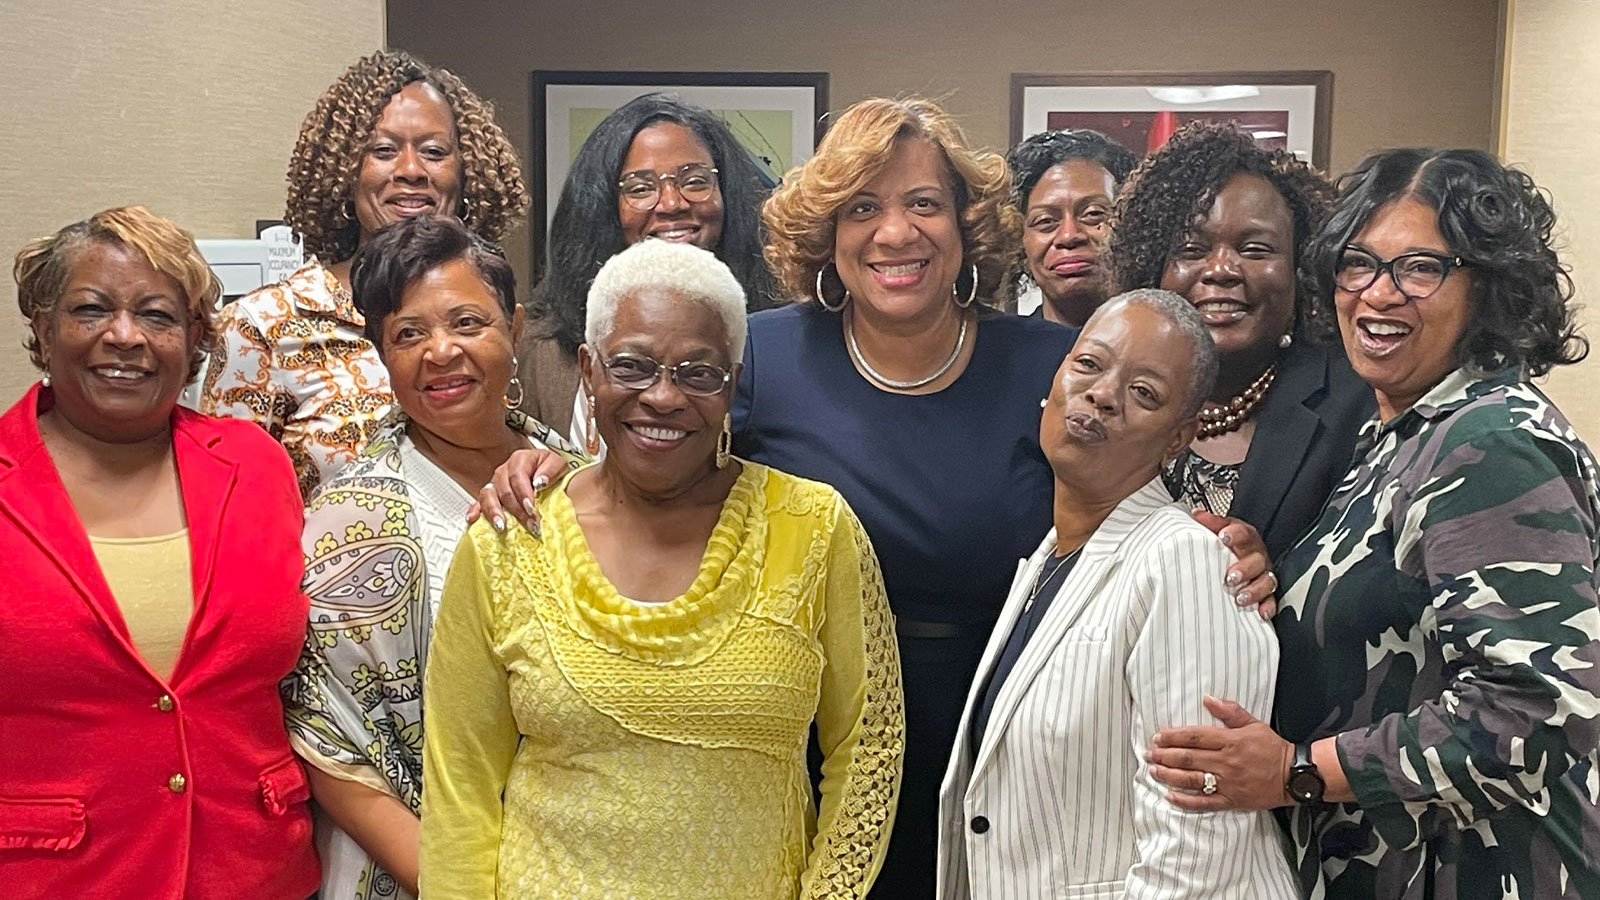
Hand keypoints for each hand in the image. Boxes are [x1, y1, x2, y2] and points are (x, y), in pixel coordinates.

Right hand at [465, 448, 567, 534]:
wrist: (548, 476)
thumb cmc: (552, 471)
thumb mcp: (559, 464)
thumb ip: (551, 471)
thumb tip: (540, 482)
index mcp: (520, 459)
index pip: (517, 476)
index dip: (523, 493)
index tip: (532, 508)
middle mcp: (504, 471)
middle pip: (503, 489)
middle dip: (516, 509)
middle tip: (529, 523)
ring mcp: (495, 484)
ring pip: (487, 495)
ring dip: (493, 512)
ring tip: (502, 526)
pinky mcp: (490, 496)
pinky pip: (478, 503)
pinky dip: (474, 511)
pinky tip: (473, 520)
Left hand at [1145, 696, 1293, 811]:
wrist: (1294, 775)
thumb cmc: (1273, 748)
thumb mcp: (1254, 724)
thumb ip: (1230, 712)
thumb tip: (1208, 699)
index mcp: (1230, 741)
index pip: (1195, 737)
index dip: (1173, 737)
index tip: (1158, 737)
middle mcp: (1226, 762)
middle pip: (1189, 758)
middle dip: (1165, 755)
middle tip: (1148, 753)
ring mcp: (1228, 783)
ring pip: (1192, 779)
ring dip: (1169, 775)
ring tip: (1153, 770)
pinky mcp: (1232, 800)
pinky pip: (1204, 803)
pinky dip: (1185, 801)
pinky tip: (1169, 796)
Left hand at [1192, 510, 1277, 619]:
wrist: (1236, 558)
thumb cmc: (1227, 546)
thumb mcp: (1218, 531)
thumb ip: (1209, 524)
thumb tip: (1197, 516)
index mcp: (1246, 539)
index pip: (1244, 533)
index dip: (1235, 535)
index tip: (1223, 537)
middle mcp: (1257, 556)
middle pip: (1257, 560)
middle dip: (1244, 569)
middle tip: (1230, 576)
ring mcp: (1263, 574)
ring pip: (1267, 581)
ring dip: (1254, 590)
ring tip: (1240, 597)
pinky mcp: (1266, 592)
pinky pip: (1271, 600)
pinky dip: (1267, 607)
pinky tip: (1261, 613)